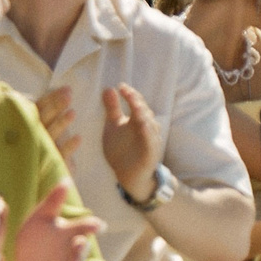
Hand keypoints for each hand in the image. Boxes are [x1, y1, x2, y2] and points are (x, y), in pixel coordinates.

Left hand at [9, 182, 98, 260]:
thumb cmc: (37, 241)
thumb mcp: (40, 218)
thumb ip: (53, 202)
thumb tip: (67, 179)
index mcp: (68, 233)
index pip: (83, 225)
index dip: (91, 224)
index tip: (98, 224)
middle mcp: (71, 251)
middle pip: (82, 247)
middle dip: (84, 244)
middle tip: (86, 236)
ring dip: (78, 259)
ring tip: (77, 248)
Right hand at [35, 85, 81, 163]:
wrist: (37, 185)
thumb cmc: (38, 155)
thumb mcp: (38, 135)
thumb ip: (42, 119)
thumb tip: (57, 98)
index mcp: (28, 129)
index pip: (37, 111)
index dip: (50, 99)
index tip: (66, 89)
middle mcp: (30, 140)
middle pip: (43, 120)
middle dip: (55, 106)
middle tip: (69, 95)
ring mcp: (39, 154)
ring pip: (50, 137)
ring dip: (61, 124)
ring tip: (73, 113)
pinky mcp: (50, 168)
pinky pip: (59, 156)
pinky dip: (68, 147)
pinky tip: (78, 138)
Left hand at [100, 83, 161, 201]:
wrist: (128, 175)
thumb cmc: (122, 149)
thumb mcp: (113, 126)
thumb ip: (112, 109)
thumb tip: (108, 88)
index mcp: (138, 120)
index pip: (137, 103)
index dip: (131, 94)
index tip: (121, 86)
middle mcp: (147, 128)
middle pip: (144, 111)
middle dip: (137, 101)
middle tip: (127, 92)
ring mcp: (151, 140)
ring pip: (150, 124)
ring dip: (144, 114)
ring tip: (135, 105)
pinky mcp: (152, 153)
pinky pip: (152, 141)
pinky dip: (149, 133)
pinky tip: (143, 124)